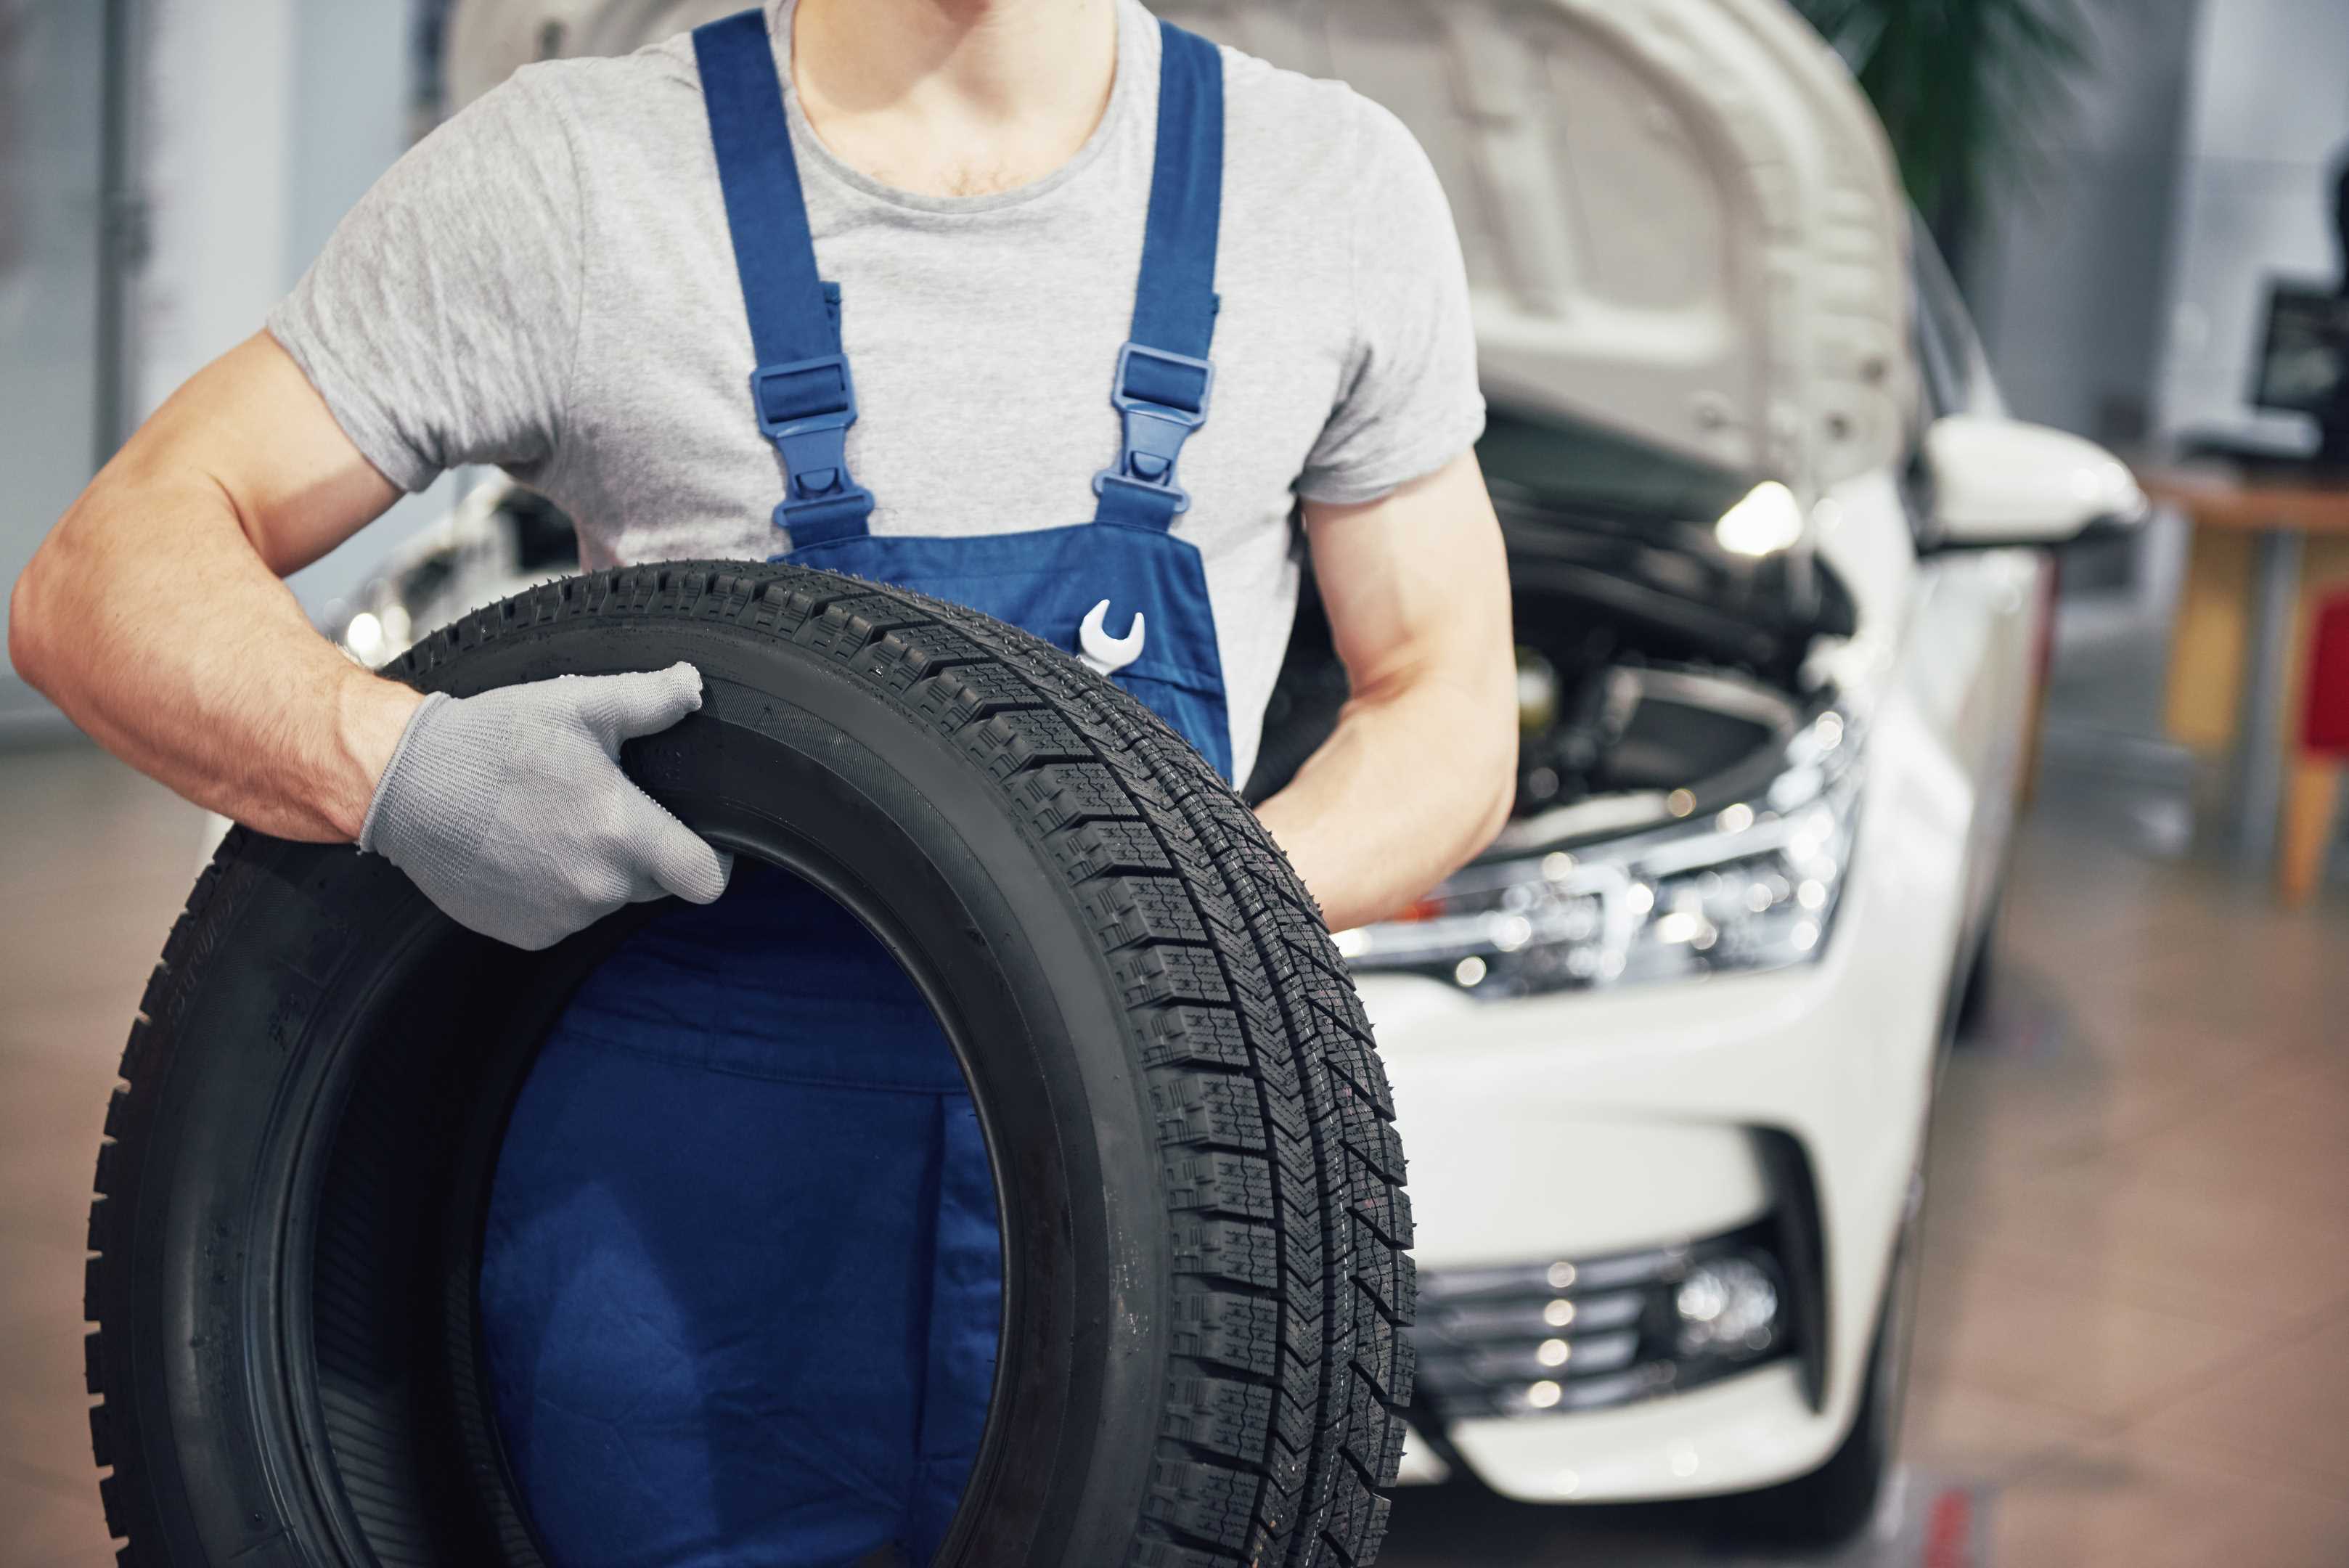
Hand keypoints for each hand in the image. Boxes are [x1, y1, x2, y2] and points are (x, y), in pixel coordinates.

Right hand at [359, 663, 733, 948]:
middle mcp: (596, 885)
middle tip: (602, 807)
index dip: (714, 860)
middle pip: (659, 883)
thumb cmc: (490, 741)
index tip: (701, 840)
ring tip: (552, 821)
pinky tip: (525, 849)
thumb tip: (694, 686)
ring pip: (608, 897)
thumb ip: (648, 699)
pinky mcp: (525, 934)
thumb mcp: (575, 704)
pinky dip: (555, 889)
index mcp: (620, 832)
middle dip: (646, 851)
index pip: (706, 879)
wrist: (403, 784)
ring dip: (595, 868)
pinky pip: (566, 916)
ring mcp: (560, 916)